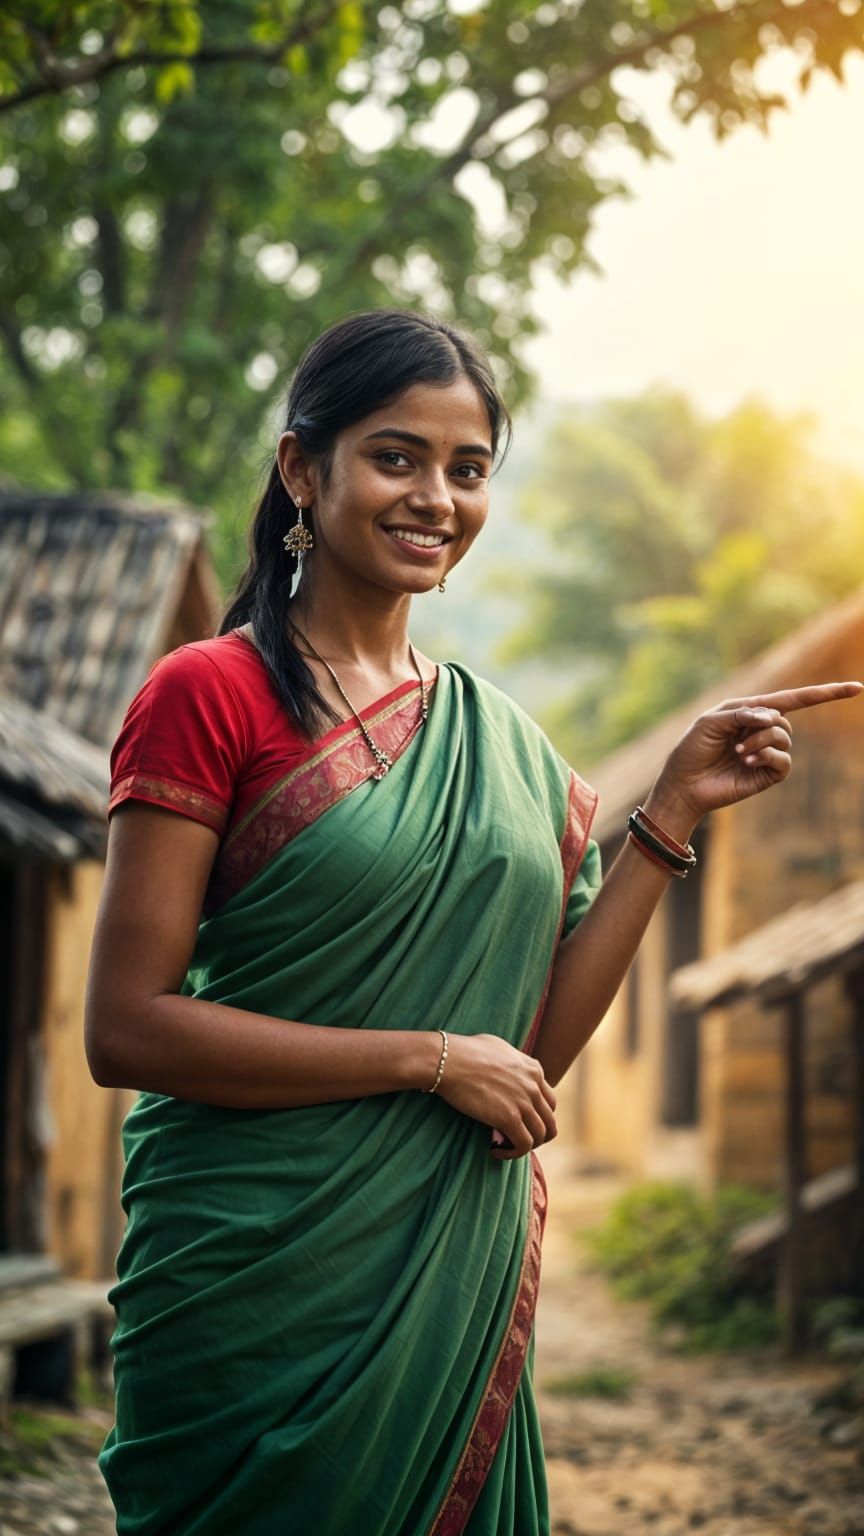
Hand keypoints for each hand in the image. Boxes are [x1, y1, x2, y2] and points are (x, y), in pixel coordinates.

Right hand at [437, 1033, 556, 1160]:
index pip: (549, 1102)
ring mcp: (523, 1102)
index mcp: (533, 1070)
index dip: (538, 1117)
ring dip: (524, 1146)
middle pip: (549, 1121)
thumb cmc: (465, 1052)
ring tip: (506, 1147)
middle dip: (537, 1135)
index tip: (521, 1123)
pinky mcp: (509, 1118)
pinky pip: (523, 1145)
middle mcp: (533, 1086)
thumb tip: (508, 1072)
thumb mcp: (499, 1048)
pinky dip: (513, 1153)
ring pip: (540, 1136)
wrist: (448, 1060)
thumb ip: (512, 1062)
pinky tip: (496, 1151)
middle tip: (517, 1140)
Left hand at [649, 681, 862, 831]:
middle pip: (786, 719)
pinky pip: (784, 760)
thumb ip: (741, 713)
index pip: (794, 699)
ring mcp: (767, 754)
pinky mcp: (768, 775)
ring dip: (761, 742)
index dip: (825, 693)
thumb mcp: (710, 722)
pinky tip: (746, 762)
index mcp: (751, 712)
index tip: (858, 688)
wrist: (683, 785)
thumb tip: (773, 717)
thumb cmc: (691, 750)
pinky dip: (767, 757)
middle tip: (736, 742)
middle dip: (763, 726)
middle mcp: (762, 731)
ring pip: (785, 738)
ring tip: (738, 753)